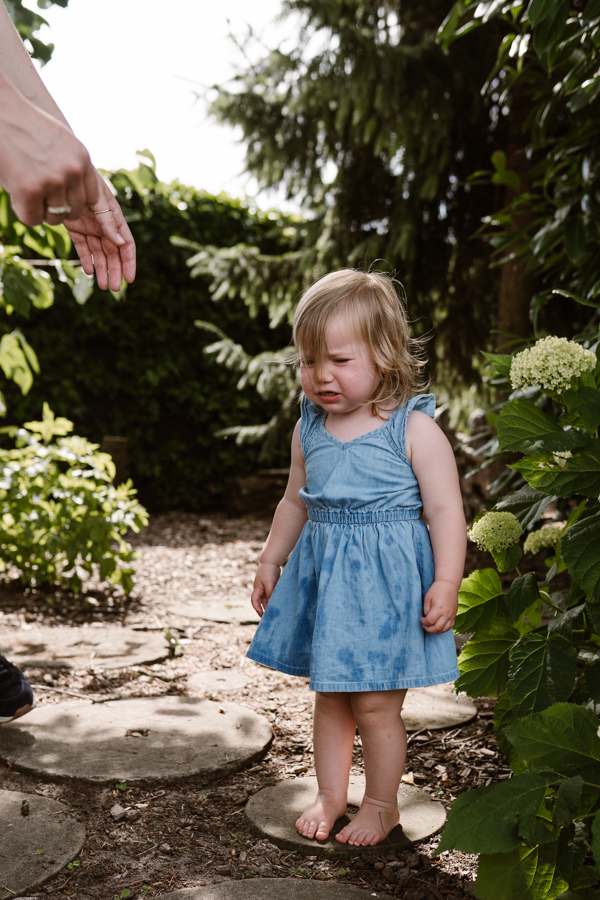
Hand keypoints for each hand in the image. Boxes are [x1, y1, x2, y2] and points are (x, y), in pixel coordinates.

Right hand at [0, 78, 98, 225]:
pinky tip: (17, 196)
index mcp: (82, 159)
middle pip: (74, 212)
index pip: (91, 198)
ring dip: (40, 212)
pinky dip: (24, 213)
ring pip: (54, 218)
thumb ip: (73, 166)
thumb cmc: (25, 127)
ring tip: (27, 194)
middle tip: (40, 198)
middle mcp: (72, 170)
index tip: (61, 199)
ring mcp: (53, 181)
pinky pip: (33, 219)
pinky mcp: (30, 190)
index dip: (74, 201)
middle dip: (58, 210)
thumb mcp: (61, 142)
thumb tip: (79, 197)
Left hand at [64, 174, 135, 290]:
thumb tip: (121, 243)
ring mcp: (90, 227)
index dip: (129, 262)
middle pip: (113, 253)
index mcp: (116, 219)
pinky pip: (83, 247)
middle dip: (115, 271)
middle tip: (113, 288)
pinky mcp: (75, 228)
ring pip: (98, 253)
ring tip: (102, 285)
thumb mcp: (100, 200)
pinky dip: (86, 259)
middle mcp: (105, 226)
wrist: (63, 172)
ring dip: (102, 269)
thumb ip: (109, 222)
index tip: (129, 279)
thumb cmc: (86, 180)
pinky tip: (89, 271)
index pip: (127, 245)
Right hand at [251, 562, 280, 616]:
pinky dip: (274, 599)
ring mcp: (265, 587)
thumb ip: (270, 594)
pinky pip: (272, 594)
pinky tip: (279, 602)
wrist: (272, 560)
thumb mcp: (269, 583)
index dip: (257, 609)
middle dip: (264, 609)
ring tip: (275, 612)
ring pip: (267, 599)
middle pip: (261, 602)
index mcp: (257, 589)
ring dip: (270, 604)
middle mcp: (260, 589)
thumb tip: (271, 604)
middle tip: (269, 617)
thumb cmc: (268, 571)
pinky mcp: (271, 585)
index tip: (262, 616)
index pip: (254, 602)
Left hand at [421, 580, 457, 633]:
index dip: (424, 622)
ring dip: (436, 631)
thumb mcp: (427, 598)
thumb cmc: (436, 590)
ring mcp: (451, 615)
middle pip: (437, 628)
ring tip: (431, 627)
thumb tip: (427, 618)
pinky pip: (450, 626)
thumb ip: (426, 609)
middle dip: (429, 629)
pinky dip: (444, 629)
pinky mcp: (454, 615)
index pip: (430, 621)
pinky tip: (438, 627)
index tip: (421, 619)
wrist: (449, 585)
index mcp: (438, 609)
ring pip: (444, 629)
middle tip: (424, 625)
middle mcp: (446, 614)